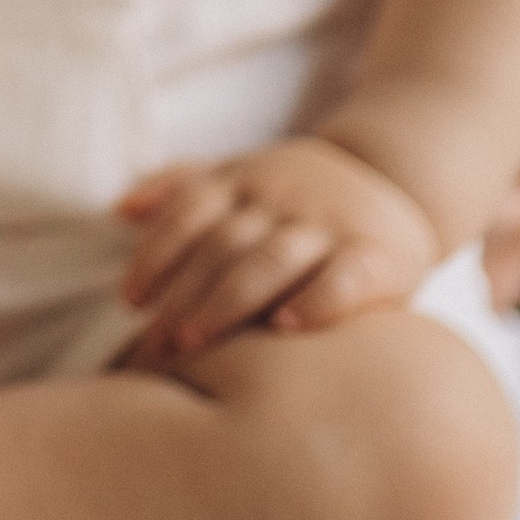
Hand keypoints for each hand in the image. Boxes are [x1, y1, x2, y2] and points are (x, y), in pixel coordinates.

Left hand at [115, 134, 441, 368]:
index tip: (130, 301)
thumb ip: (183, 187)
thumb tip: (120, 209)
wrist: (399, 181)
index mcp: (244, 182)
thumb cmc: (300, 194)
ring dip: (228, 301)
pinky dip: (315, 300)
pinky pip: (343, 276)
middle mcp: (281, 199)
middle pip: (220, 244)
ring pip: (270, 259)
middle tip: (154, 344)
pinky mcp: (376, 254)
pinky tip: (286, 329)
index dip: (155, 255)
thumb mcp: (242, 175)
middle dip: (182, 295)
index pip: (187, 212)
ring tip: (195, 342)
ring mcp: (328, 224)